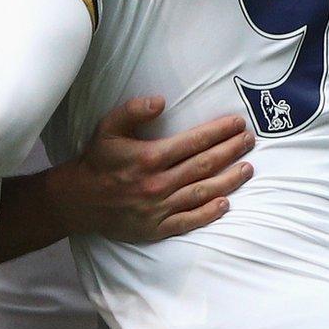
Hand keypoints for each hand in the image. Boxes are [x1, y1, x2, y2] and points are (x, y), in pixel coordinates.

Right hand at [46, 97, 254, 240]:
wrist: (79, 200)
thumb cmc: (97, 161)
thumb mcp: (108, 128)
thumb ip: (133, 110)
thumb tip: (161, 101)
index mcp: (149, 157)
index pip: (193, 142)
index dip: (218, 132)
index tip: (237, 124)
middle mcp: (158, 183)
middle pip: (204, 165)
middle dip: (230, 151)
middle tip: (249, 140)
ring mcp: (159, 208)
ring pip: (203, 192)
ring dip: (229, 180)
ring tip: (247, 168)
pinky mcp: (157, 227)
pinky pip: (189, 220)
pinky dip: (209, 213)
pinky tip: (225, 203)